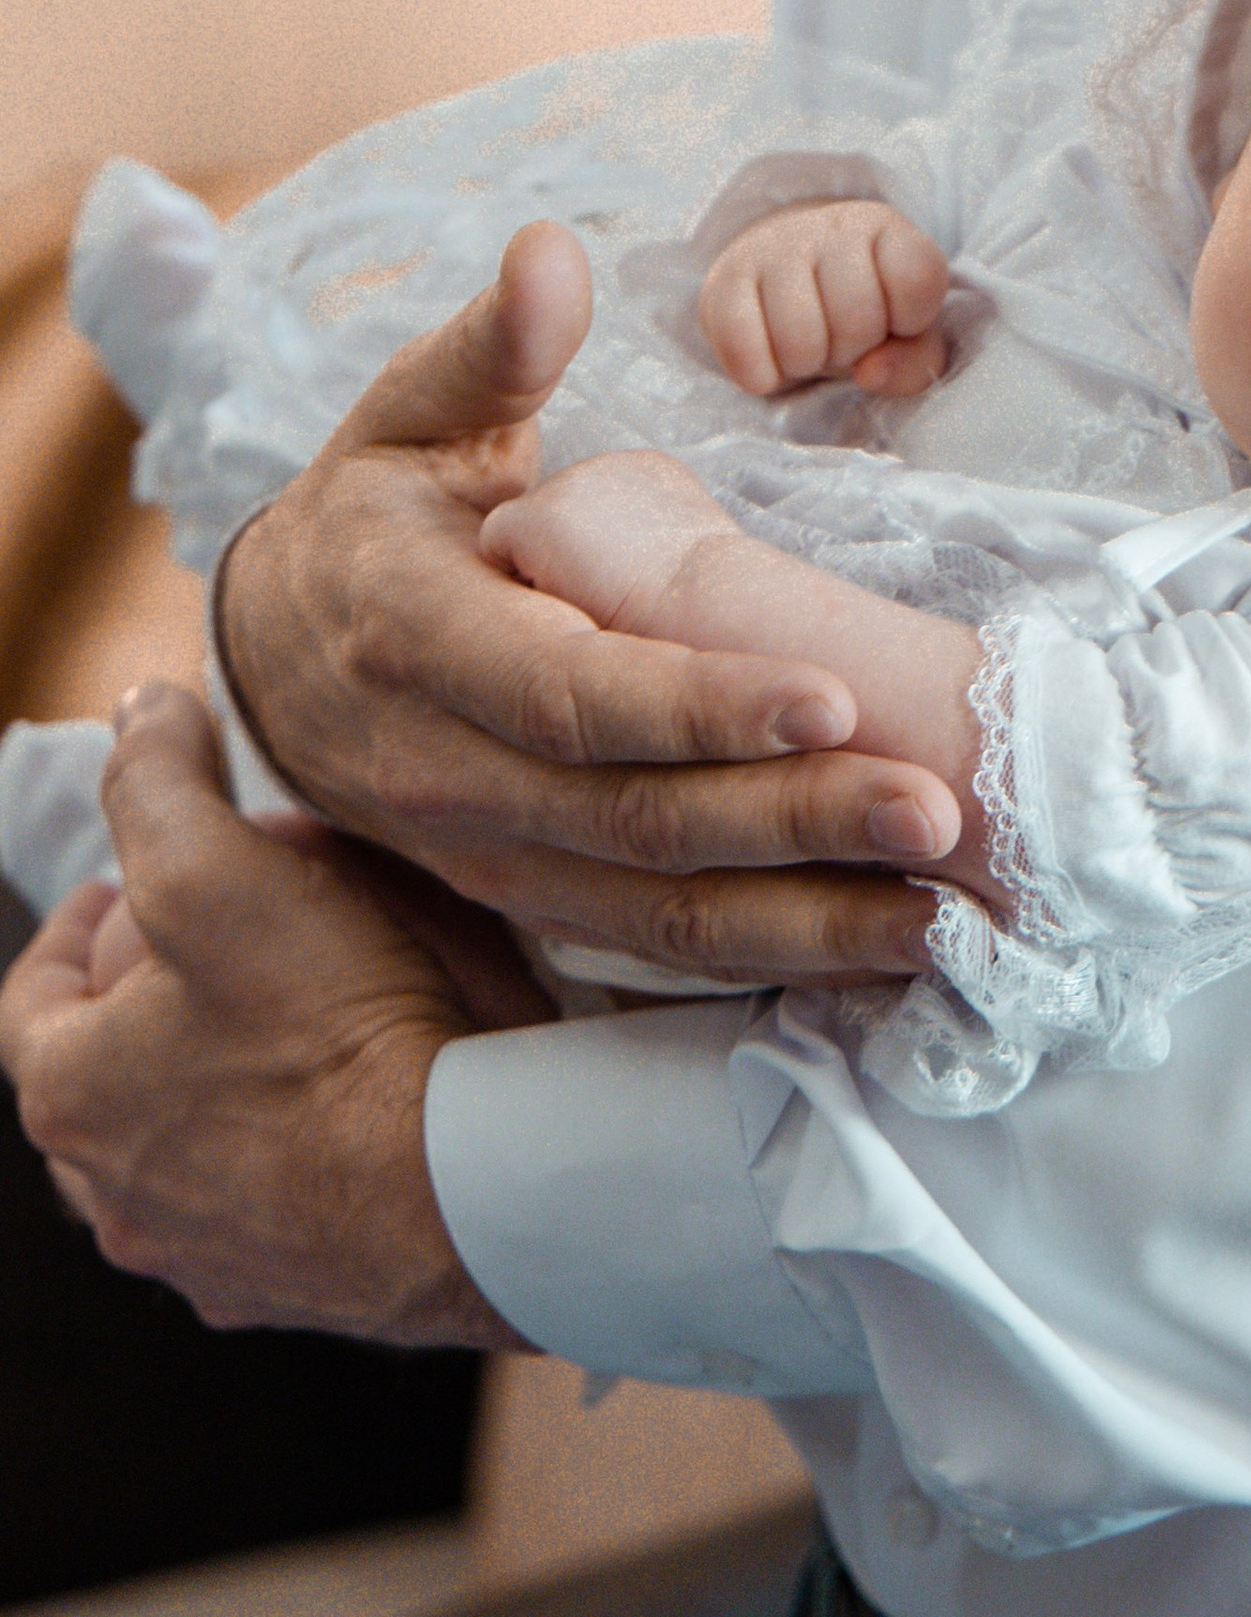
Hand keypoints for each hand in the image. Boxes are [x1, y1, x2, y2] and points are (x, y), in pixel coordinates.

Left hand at [0, 688, 524, 1345]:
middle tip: (227, 930)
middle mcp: (113, 1194)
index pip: (32, 998)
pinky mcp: (286, 1288)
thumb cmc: (329, 1030)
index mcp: (70, 1095)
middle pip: (109, 1073)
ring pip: (185, 1143)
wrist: (459, 1191)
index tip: (129, 880)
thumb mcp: (221, 867)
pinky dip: (292, 1143)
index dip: (80, 924)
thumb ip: (160, 783)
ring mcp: (199, 1254)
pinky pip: (270, 1200)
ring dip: (217, 1076)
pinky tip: (357, 1095)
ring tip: (297, 1008)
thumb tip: (137, 711)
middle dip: (154, 997)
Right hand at [213, 223, 946, 983]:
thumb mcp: (410, 413)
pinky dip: (760, 957)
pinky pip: (644, 943)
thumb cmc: (375, 509)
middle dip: (792, 819)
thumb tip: (550, 253)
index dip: (699, 704)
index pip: (574, 691)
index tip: (827, 695)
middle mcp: (444, 769)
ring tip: (937, 908)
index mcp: (420, 638)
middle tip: (934, 807)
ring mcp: (482, 852)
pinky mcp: (520, 897)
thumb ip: (492, 346)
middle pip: (633, 818)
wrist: (271, 648)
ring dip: (800, 917)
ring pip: (649, 908)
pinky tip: (870, 949)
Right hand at [699, 197, 950, 396]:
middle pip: (857, 319)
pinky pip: (743, 350)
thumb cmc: (860, 311)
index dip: (910, 319)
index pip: (916, 279)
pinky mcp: (724, 277)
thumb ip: (915, 362)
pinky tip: (770, 357)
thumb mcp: (906, 336)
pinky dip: (761, 374)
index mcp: (887, 229)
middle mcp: (831, 225)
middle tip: (843, 334)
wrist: (787, 278)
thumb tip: (870, 373)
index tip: (895, 317)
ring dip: (807, 363)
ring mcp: (774, 246)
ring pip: (800, 341)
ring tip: (809, 341)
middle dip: (854, 347)